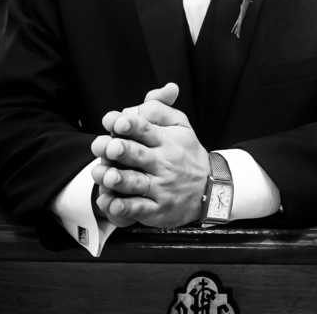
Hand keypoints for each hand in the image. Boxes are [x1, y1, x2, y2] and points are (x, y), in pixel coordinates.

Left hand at [90, 84, 208, 227]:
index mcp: (165, 140)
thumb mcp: (180, 125)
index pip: (147, 129)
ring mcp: (160, 188)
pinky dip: (123, 209)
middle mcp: (162, 163)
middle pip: (139, 155)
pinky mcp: (156, 210)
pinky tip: (111, 203)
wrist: (210, 188)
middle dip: (122, 150)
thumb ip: (157, 108)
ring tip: (106, 175)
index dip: (131, 124)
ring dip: (120, 180)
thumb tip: (132, 106)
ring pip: (136, 183)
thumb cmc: (186, 153)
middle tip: (109, 146)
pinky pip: (138, 210)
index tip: (117, 120)